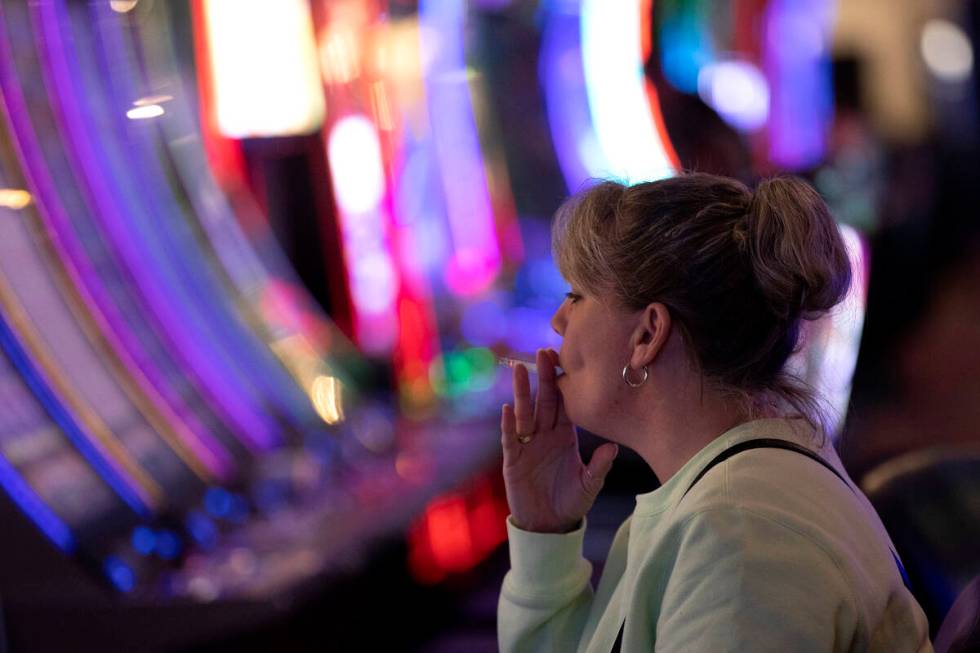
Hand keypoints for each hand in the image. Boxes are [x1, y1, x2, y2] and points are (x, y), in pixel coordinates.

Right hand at [500, 348, 618, 532]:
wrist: (549, 524)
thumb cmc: (571, 501)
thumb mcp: (589, 485)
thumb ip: (599, 466)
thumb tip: (614, 448)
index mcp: (565, 435)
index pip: (564, 403)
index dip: (564, 383)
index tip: (565, 360)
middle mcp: (545, 434)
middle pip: (544, 401)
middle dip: (544, 377)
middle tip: (544, 352)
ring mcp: (528, 445)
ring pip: (525, 413)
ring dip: (523, 392)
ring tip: (519, 370)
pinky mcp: (513, 459)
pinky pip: (510, 438)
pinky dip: (509, 424)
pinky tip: (508, 409)